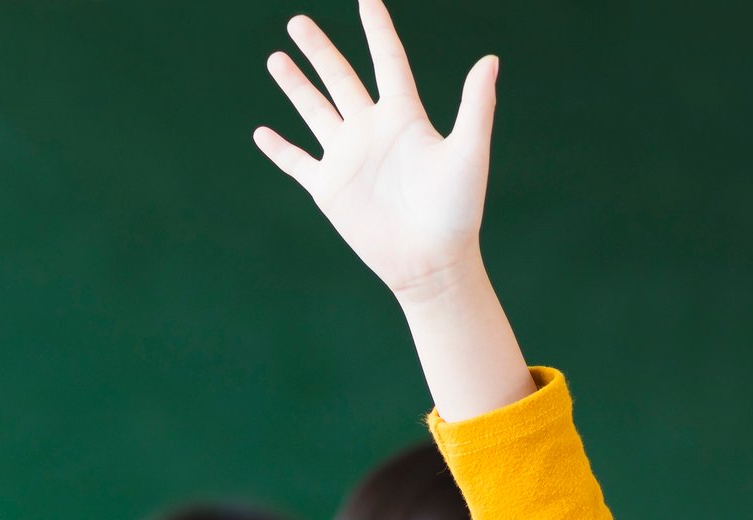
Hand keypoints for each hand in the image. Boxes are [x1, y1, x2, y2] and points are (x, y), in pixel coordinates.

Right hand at [255, 1, 498, 305]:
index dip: (377, 29)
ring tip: (276, 58)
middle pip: (340, 78)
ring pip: (315, 111)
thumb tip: (490, 58)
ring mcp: (348, 158)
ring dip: (296, 86)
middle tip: (298, 21)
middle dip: (319, 50)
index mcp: (404, 117)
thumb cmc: (457, 210)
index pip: (388, 61)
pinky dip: (279, 149)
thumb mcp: (468, 152)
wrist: (432, 262)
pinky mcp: (330, 189)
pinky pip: (298, 162)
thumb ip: (476, 105)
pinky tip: (262, 133)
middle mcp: (372, 131)